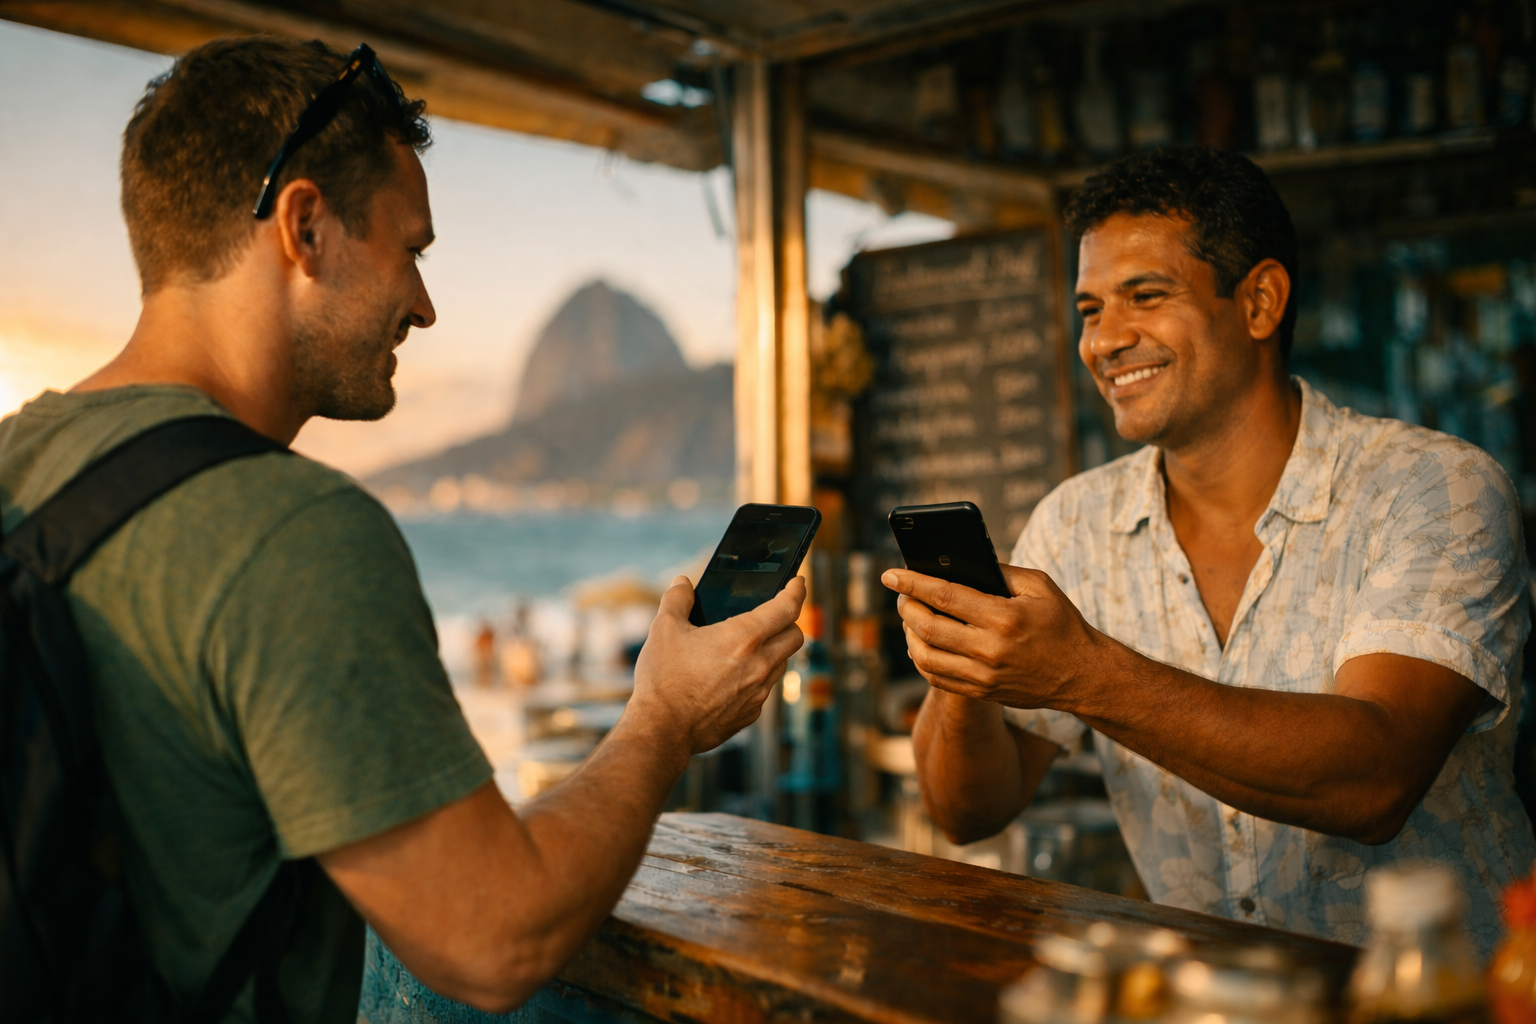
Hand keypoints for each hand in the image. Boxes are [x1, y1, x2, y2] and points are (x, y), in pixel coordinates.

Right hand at [630, 575, 805, 754]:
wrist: (661, 729)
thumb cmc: (663, 678)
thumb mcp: (664, 629)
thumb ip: (677, 599)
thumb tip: (682, 584)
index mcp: (743, 637)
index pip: (787, 607)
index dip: (796, 590)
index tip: (797, 583)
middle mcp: (759, 665)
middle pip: (795, 636)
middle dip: (789, 622)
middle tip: (773, 616)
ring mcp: (758, 692)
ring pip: (781, 664)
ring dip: (773, 651)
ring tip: (748, 647)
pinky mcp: (750, 714)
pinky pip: (764, 690)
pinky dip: (757, 678)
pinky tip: (732, 677)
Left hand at [881, 564, 1100, 711]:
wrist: (1082, 675)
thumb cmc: (1062, 624)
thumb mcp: (1040, 587)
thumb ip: (1001, 571)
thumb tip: (962, 561)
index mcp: (1004, 618)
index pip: (944, 596)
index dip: (912, 583)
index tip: (890, 574)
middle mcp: (990, 649)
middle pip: (927, 627)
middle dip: (905, 606)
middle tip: (900, 593)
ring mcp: (984, 675)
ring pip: (925, 656)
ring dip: (908, 633)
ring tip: (909, 616)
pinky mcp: (982, 692)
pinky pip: (936, 678)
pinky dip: (920, 658)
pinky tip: (920, 643)